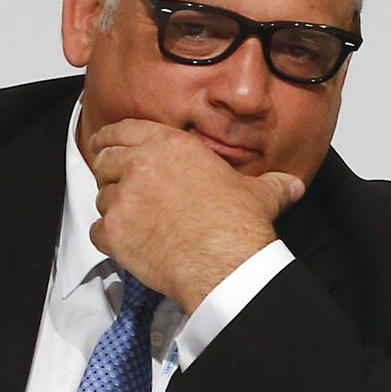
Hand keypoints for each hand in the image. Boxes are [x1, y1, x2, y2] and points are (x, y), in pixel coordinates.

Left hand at [86, 119, 303, 312]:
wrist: (225, 262)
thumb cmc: (239, 223)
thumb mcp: (261, 192)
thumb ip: (273, 183)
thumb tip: (293, 185)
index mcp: (170, 144)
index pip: (122, 130)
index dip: (110, 139)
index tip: (107, 146)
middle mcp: (140, 164)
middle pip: (104, 161)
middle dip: (108, 173)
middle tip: (120, 188)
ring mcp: (123, 197)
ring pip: (101, 198)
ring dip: (114, 209)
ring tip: (137, 222)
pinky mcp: (113, 231)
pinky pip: (97, 230)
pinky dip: (110, 239)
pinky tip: (131, 245)